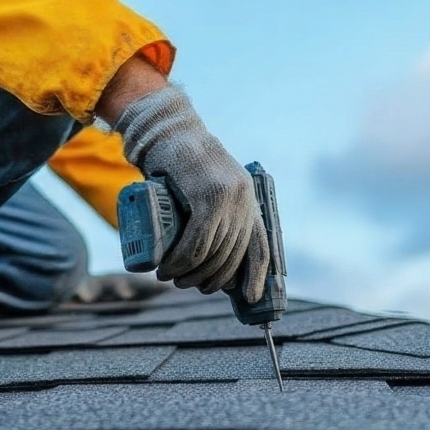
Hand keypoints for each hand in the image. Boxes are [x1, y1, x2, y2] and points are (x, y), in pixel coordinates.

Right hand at [112, 86, 268, 301]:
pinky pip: (198, 239)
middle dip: (210, 278)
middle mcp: (243, 199)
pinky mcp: (207, 194)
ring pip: (213, 250)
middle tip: (187, 285)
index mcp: (248, 200)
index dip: (258, 276)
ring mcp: (227, 196)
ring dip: (190, 272)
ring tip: (171, 278)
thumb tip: (208, 253)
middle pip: (232, 254)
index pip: (261, 245)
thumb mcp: (205, 189)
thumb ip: (213, 212)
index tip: (251, 299)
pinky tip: (169, 268)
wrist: (168, 130)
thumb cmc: (181, 165)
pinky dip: (182, 259)